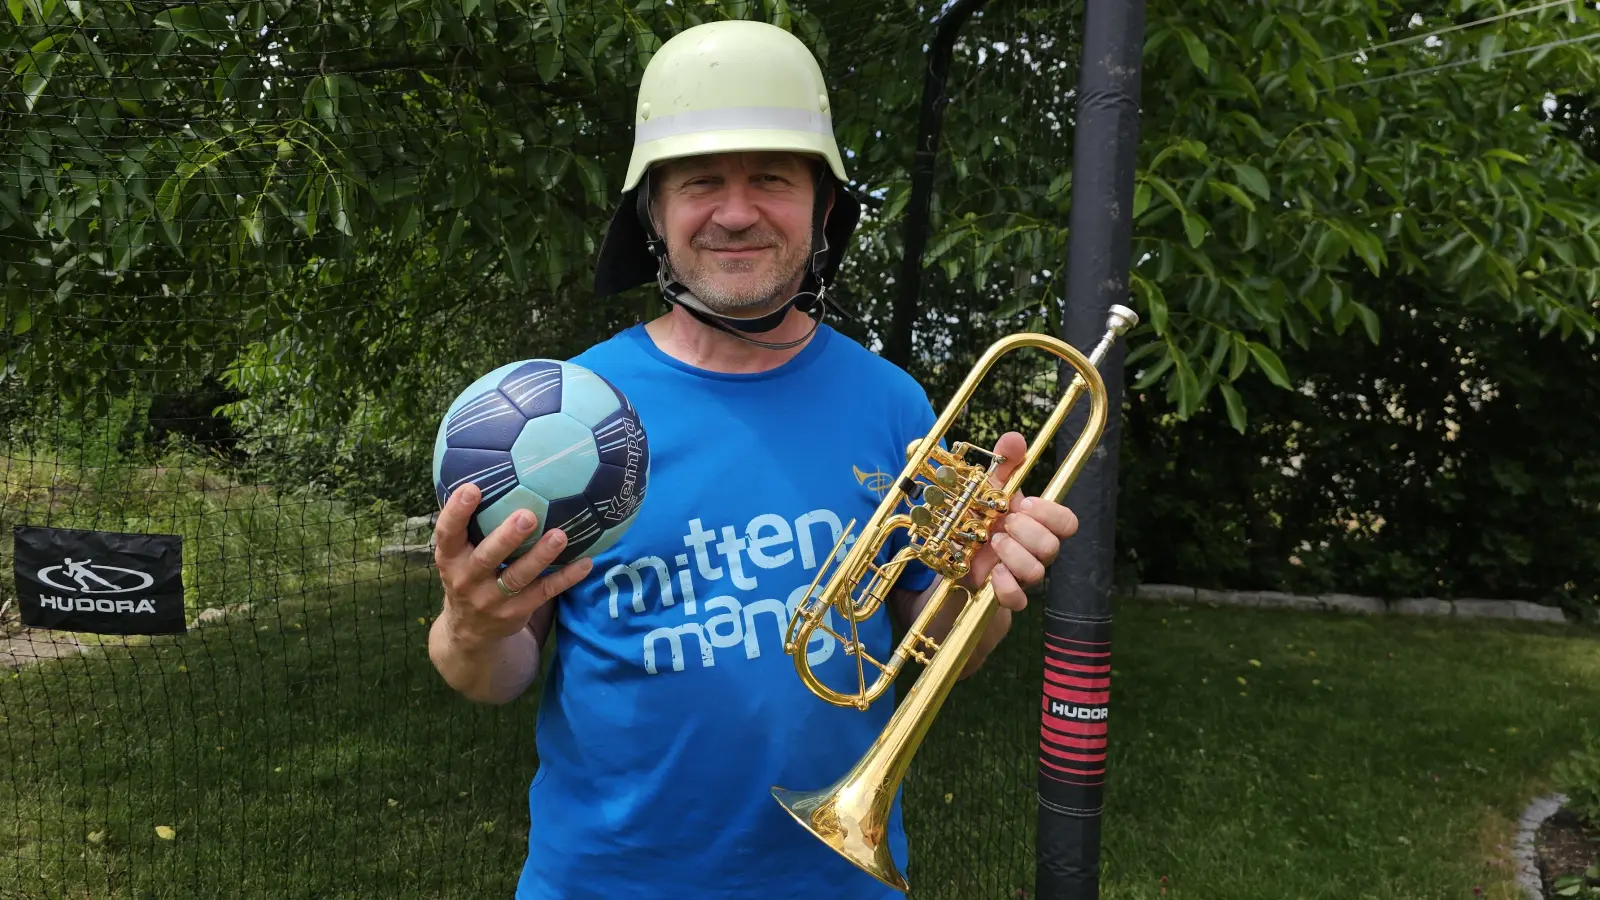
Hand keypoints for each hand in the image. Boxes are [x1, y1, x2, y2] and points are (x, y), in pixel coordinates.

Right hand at [433, 483, 593, 645]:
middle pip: (487, 557)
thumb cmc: (468, 573)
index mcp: (450, 559)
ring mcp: (492, 599)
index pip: (447, 533)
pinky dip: (566, 577)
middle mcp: (467, 579)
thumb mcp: (457, 553)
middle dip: (506, 537)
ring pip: (518, 577)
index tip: (472, 487)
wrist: (469, 631)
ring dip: (540, 556)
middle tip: (527, 515)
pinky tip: (586, 561)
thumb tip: (487, 468)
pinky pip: (544, 592)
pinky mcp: (516, 611)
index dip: (457, 512)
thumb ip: (469, 522)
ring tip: (560, 535)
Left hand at [958, 431, 1079, 612]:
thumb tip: (1016, 438)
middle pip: (1053, 546)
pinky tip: (991, 573)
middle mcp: (1035, 551)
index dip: (1050, 513)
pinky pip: (1019, 599)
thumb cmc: (979, 522)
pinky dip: (1005, 587)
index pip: (1068, 522)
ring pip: (1038, 572)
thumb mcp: (987, 489)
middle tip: (1003, 523)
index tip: (1024, 504)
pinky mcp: (1006, 596)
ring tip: (991, 543)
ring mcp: (1022, 575)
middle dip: (1026, 532)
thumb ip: (1004, 464)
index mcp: (1037, 525)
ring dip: (1013, 554)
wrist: (956, 561)